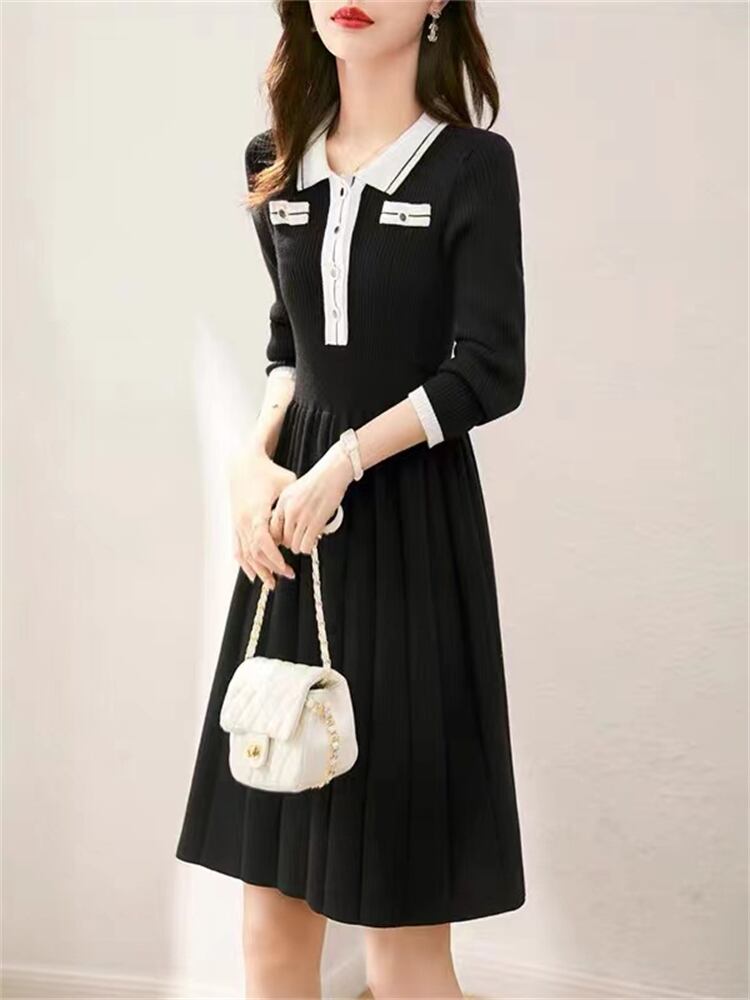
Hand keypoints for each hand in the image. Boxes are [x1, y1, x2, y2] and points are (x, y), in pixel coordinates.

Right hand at [229, 445, 297, 588]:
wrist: (243, 464)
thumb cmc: (267, 472)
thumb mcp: (286, 482)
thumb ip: (295, 503)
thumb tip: (311, 520)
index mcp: (256, 511)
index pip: (263, 541)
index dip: (274, 556)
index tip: (286, 566)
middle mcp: (243, 520)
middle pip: (255, 552)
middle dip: (271, 567)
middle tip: (288, 575)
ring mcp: (237, 524)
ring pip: (246, 554)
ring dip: (259, 570)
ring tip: (272, 583)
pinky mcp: (235, 525)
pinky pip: (238, 549)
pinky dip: (245, 564)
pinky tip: (254, 575)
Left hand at [270, 442, 353, 553]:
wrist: (331, 473)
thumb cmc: (316, 481)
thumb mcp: (293, 491)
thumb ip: (286, 507)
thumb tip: (283, 525)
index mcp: (282, 502)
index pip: (272, 528)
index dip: (277, 537)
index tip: (283, 540)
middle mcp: (289, 510)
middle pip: (282, 539)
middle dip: (290, 543)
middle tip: (297, 541)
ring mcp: (302, 517)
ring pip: (294, 545)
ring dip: (300, 547)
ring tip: (305, 542)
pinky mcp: (315, 522)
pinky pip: (306, 544)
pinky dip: (308, 547)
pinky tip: (312, 542)